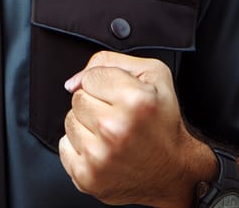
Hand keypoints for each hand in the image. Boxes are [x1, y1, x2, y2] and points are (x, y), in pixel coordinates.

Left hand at [59, 51, 214, 207]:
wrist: (174, 171)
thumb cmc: (164, 122)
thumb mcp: (152, 75)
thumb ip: (108, 61)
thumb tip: (73, 82)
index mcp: (134, 101)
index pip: (90, 77)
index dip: (105, 84)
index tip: (122, 98)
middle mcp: (115, 130)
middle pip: (77, 98)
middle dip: (95, 103)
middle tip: (119, 117)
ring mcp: (99, 157)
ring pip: (69, 121)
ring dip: (86, 126)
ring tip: (111, 135)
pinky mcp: (87, 177)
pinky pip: (64, 146)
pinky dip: (79, 147)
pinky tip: (102, 150)